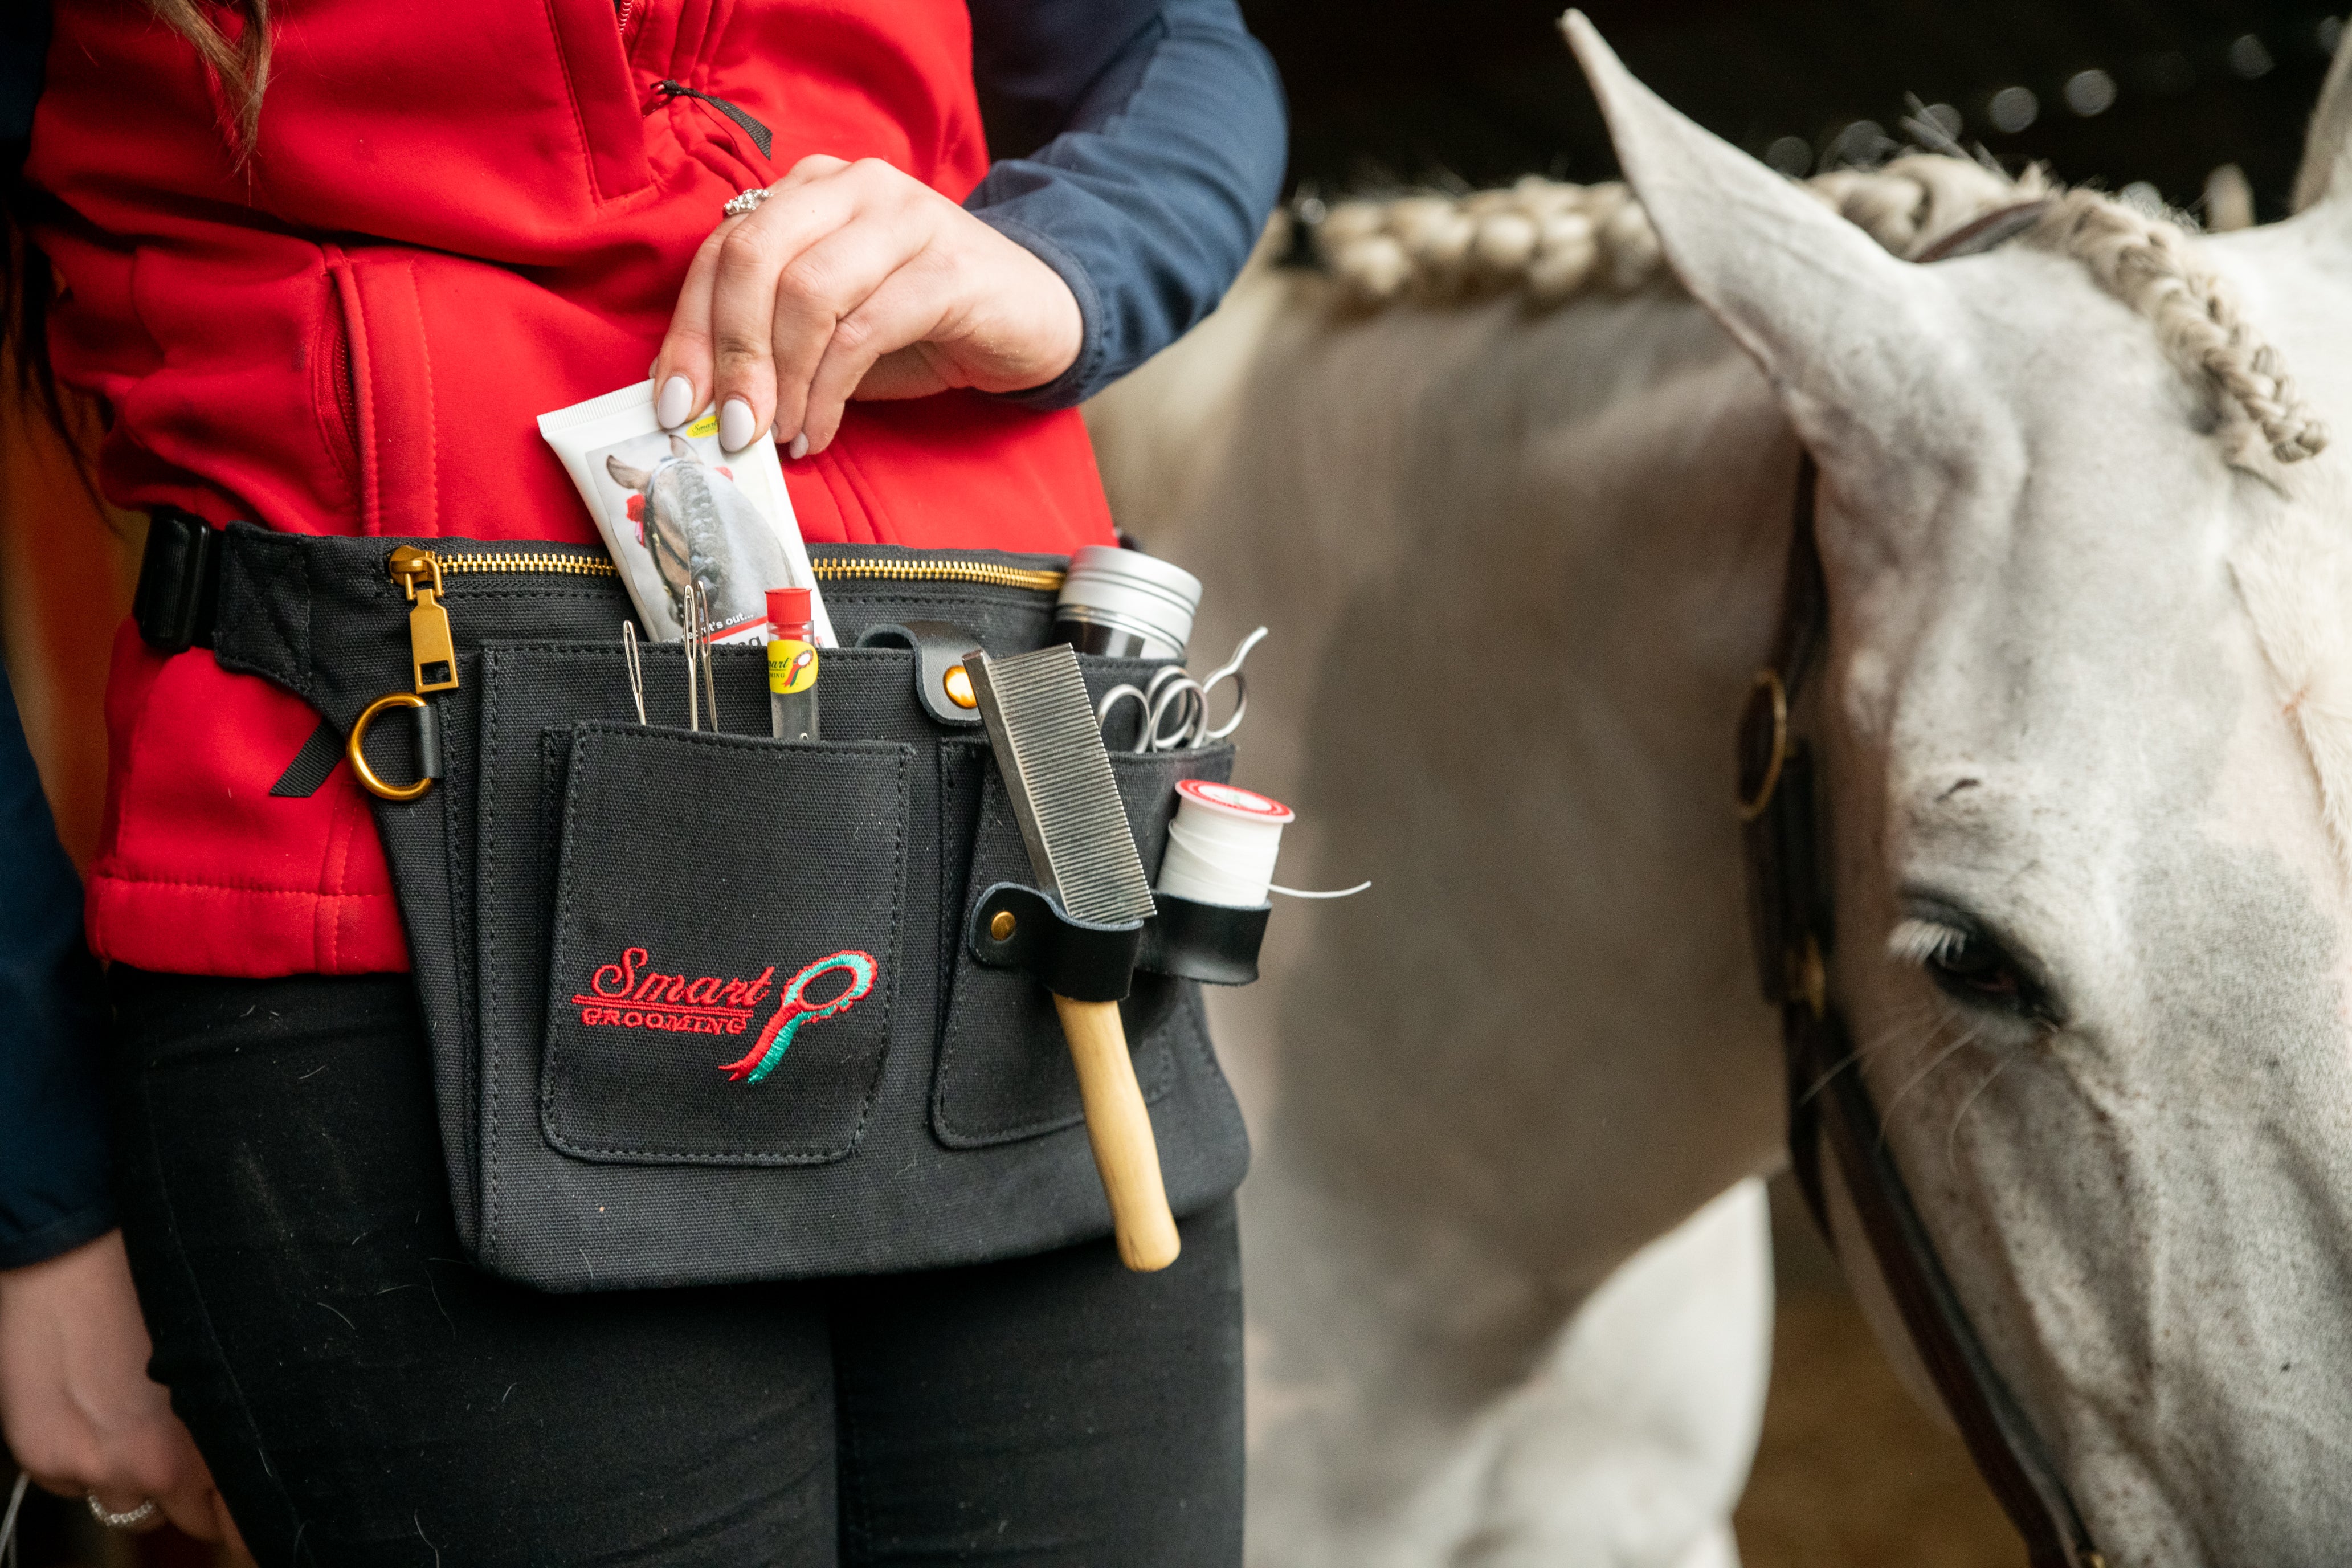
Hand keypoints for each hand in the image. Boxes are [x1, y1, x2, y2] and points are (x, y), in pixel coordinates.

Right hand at [0, 1232, 246, 1556]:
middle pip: (184, 1519)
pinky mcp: (42, 1458)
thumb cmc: (155, 1291)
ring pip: (128, 1506)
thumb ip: (227, 1418)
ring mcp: (90, 1466)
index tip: (252, 1519)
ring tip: (135, 1417)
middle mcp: (149, 1464)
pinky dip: (83, 1461)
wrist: (74, 1253)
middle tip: (190, 1454)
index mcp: (209, 1436)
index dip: (245, 1521)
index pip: (237, 1521)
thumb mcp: (213, 1359)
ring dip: (136, 1480)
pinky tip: (89, 1408)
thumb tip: (245, 1460)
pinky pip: (74, 1486)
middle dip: (193, 1496)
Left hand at [653, 155, 1083, 456]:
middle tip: (727, 427)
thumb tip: (700, 404)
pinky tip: (820, 431)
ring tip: (780, 435)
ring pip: (806, 292)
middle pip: (754, 256)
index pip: (723, 248)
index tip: (674, 405)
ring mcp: (903, 217)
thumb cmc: (922, 325)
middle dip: (729, 352)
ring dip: (783, 379)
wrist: (1034, 317)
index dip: (690, 330)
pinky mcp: (948, 266)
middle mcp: (851, 185)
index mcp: (809, 191)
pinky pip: (864, 328)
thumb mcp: (831, 330)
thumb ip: (772, 344)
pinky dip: (830, 391)